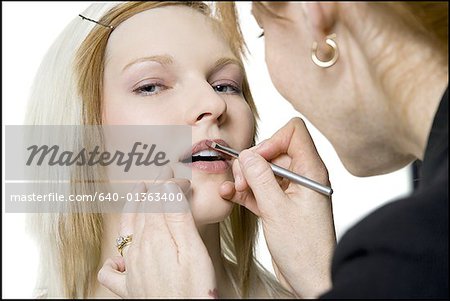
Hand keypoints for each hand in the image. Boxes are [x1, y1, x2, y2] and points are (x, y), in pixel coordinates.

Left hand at [98, 171, 217, 297]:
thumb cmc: (194, 290)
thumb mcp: (192, 249)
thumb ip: (177, 217)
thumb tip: (166, 187)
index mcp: (154, 237)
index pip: (156, 199)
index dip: (166, 183)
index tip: (175, 173)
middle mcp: (137, 250)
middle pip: (142, 211)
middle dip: (153, 190)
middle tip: (163, 177)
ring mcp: (131, 269)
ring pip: (127, 230)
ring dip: (134, 209)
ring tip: (139, 196)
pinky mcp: (129, 287)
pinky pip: (111, 271)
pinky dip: (113, 258)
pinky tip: (121, 255)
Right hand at [220, 117, 335, 297]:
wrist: (310, 279)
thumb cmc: (304, 249)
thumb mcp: (277, 209)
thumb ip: (260, 178)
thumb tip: (247, 154)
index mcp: (311, 171)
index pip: (294, 132)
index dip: (272, 140)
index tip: (257, 160)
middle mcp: (302, 177)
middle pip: (273, 151)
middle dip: (252, 164)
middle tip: (241, 182)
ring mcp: (290, 191)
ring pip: (263, 170)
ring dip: (245, 178)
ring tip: (234, 190)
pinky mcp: (279, 205)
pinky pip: (259, 189)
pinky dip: (244, 190)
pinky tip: (229, 195)